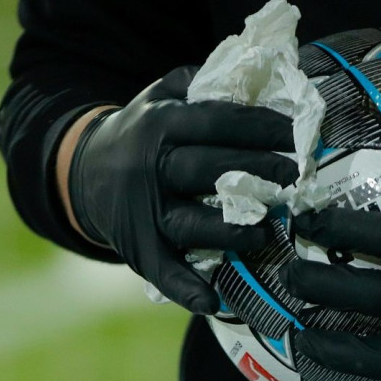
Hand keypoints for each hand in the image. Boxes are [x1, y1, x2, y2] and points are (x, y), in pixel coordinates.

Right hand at [67, 66, 297, 313]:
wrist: (84, 171)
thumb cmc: (143, 132)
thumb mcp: (161, 96)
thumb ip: (201, 85)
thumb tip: (258, 78)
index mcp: (159, 125)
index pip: (216, 122)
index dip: (259, 126)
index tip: (296, 133)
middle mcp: (149, 168)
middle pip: (207, 170)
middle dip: (256, 172)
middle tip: (295, 177)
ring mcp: (143, 213)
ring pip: (190, 224)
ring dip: (231, 231)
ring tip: (267, 231)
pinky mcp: (138, 249)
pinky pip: (162, 272)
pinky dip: (186, 289)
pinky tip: (215, 302)